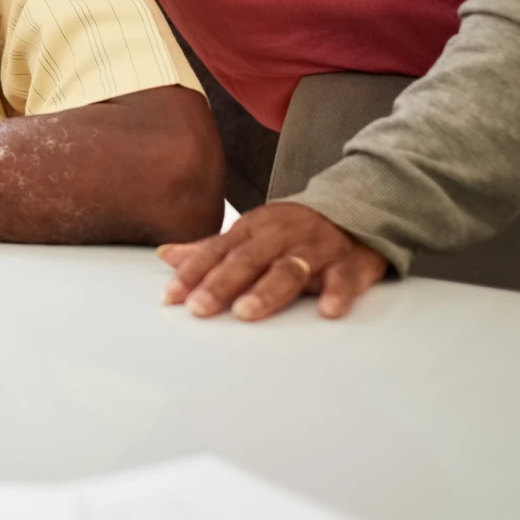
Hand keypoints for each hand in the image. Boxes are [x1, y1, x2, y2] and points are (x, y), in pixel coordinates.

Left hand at [156, 202, 387, 320]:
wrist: (355, 208)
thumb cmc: (292, 230)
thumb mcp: (249, 233)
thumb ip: (209, 249)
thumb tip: (165, 255)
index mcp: (252, 229)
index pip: (216, 252)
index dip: (192, 273)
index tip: (171, 297)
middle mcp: (280, 236)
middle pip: (247, 260)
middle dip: (221, 284)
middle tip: (200, 308)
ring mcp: (315, 248)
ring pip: (289, 269)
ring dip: (268, 291)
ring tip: (247, 311)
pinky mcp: (349, 263)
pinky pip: (344, 277)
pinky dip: (337, 292)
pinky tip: (328, 310)